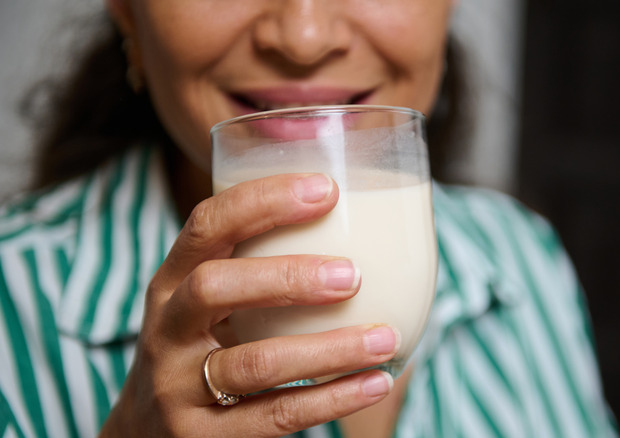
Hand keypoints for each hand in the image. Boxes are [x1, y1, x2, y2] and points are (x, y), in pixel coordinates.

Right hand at [100, 173, 399, 436]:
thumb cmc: (199, 351)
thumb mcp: (205, 307)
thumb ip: (253, 271)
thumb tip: (357, 231)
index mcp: (170, 283)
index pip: (206, 225)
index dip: (262, 202)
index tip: (325, 190)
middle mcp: (165, 330)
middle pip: (214, 287)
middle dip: (287, 276)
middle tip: (353, 275)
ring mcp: (177, 388)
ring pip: (256, 363)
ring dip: (330, 349)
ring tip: (386, 338)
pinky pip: (276, 416)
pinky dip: (333, 398)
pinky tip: (376, 382)